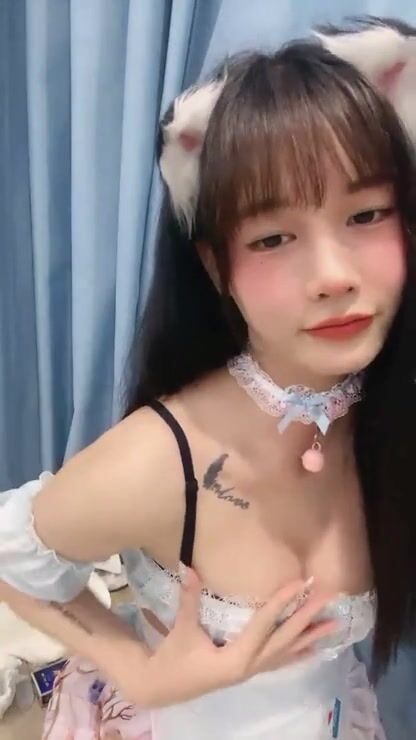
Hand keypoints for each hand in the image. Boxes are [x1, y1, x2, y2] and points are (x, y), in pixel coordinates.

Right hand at [138, 569, 337, 707]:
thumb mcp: (181, 628)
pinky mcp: (250, 671)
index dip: (282, 602)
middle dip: (307, 617)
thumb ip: (188, 598)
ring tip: (334, 624)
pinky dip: (299, 652)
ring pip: (288, 653)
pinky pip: (281, 661)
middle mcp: (251, 666)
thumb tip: (188, 567)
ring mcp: (253, 671)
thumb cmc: (174, 657)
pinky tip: (314, 647)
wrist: (164, 686)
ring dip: (311, 637)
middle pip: (285, 639)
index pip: (265, 625)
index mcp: (236, 658)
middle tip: (327, 597)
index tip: (301, 583)